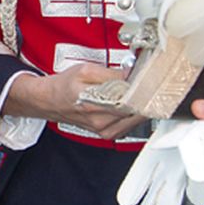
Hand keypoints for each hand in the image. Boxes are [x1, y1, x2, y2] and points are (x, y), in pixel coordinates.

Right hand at [4, 62, 145, 139]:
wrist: (51, 101)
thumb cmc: (65, 86)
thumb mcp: (86, 70)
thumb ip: (111, 73)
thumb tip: (132, 75)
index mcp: (94, 104)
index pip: (130, 100)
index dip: (145, 90)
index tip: (152, 80)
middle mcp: (101, 121)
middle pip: (137, 111)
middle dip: (145, 97)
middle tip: (150, 84)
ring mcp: (105, 131)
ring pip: (136, 120)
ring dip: (141, 106)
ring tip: (139, 92)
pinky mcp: (108, 134)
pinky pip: (129, 125)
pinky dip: (134, 114)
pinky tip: (131, 103)